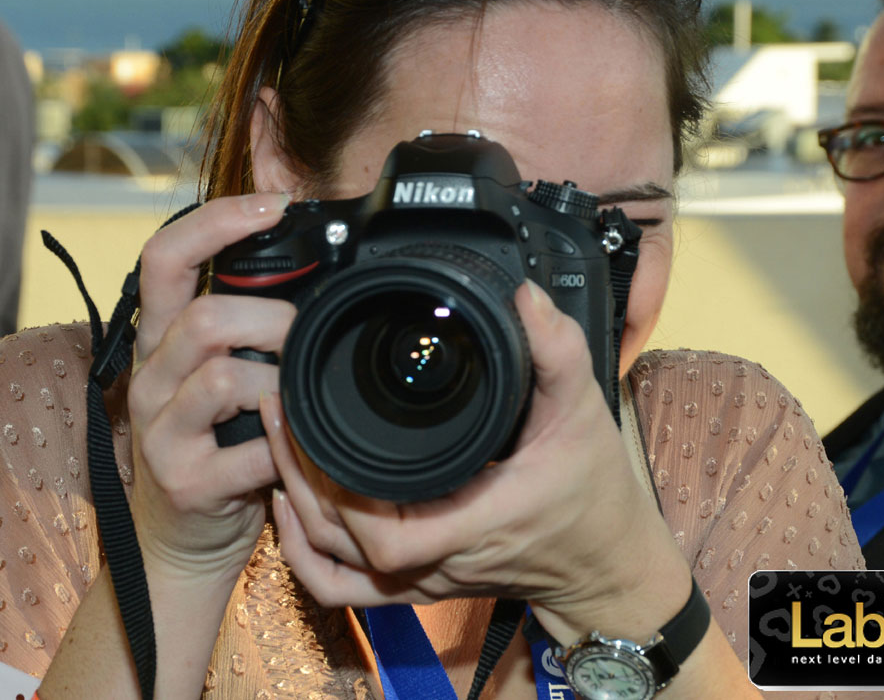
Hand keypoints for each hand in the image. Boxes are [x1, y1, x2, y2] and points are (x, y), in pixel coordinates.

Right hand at [127, 194, 294, 581]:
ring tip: (300, 397)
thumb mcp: (218, 376)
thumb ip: (245, 328)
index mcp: (160, 338)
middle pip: (206, 318)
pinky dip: (289, 445)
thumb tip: (315, 274)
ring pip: (224, 377)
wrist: (182, 543)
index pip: (165, 254)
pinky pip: (251, 448)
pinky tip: (298, 449)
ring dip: (281, 382)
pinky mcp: (185, 481)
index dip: (218, 219)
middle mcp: (150, 376)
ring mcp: (161, 430)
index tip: (275, 204)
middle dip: (274, 322)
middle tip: (309, 340)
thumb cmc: (217, 447)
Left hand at [265, 279, 692, 640]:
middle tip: (279, 408)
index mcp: (476, 523)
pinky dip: (306, 553)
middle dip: (297, 476)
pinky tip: (291, 508)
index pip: (384, 533)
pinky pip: (343, 586)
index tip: (310, 422)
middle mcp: (441, 561)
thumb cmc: (594, 493)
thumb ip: (558, 351)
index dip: (334, 489)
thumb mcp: (584, 412)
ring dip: (295, 508)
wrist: (606, 564)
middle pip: (338, 541)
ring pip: (332, 565)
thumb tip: (526, 297)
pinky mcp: (418, 583)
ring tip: (277, 440)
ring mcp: (424, 578)